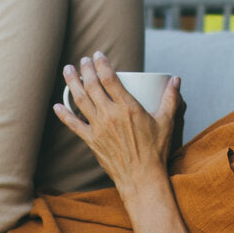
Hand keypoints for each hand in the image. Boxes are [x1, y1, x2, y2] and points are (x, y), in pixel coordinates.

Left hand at [55, 52, 182, 190]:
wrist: (142, 178)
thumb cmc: (155, 151)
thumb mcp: (166, 122)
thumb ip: (170, 99)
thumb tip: (176, 80)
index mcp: (128, 107)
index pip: (110, 78)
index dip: (101, 64)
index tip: (98, 55)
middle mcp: (110, 115)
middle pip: (92, 86)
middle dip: (85, 69)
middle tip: (83, 60)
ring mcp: (98, 128)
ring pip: (80, 100)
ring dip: (72, 83)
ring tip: (68, 70)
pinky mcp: (92, 141)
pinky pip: (74, 125)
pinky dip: (64, 114)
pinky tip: (57, 106)